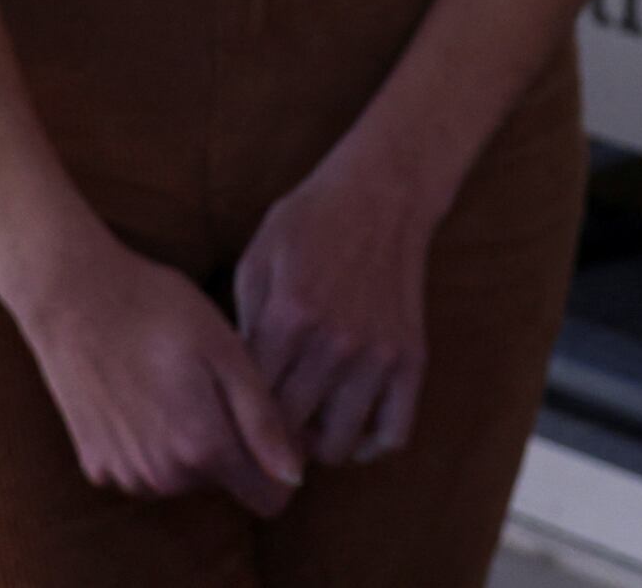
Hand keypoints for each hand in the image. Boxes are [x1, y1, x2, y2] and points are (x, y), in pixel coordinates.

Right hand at [6, 223, 303, 511]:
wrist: (68, 293)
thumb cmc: (155, 308)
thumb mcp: (225, 349)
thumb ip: (264, 421)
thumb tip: (296, 479)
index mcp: (203, 449)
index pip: (271, 499)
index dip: (278, 461)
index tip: (264, 419)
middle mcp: (164, 477)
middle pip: (225, 484)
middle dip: (228, 445)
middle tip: (206, 383)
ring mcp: (125, 475)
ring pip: (183, 478)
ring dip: (187, 445)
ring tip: (168, 384)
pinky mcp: (95, 465)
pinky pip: (143, 470)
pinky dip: (148, 443)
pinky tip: (135, 395)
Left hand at [231, 138, 443, 466]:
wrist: (382, 195)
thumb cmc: (309, 222)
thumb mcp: (258, 258)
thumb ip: (243, 322)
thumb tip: (230, 381)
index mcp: (289, 315)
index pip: (255, 398)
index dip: (239, 417)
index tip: (232, 422)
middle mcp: (336, 342)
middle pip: (293, 427)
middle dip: (272, 437)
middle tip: (263, 435)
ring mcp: (379, 354)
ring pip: (341, 442)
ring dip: (319, 446)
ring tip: (306, 431)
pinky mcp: (411, 359)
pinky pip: (394, 432)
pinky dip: (371, 445)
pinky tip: (352, 430)